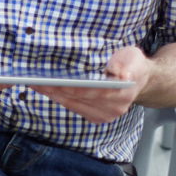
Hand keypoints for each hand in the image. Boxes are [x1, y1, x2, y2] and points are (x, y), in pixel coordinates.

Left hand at [33, 46, 149, 122]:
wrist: (141, 80)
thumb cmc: (133, 65)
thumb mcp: (133, 57)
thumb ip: (126, 64)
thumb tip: (119, 73)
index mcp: (122, 93)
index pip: (90, 91)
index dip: (69, 87)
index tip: (51, 82)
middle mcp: (115, 108)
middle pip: (77, 99)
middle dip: (55, 90)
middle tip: (35, 80)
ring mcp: (106, 115)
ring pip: (73, 105)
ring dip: (53, 95)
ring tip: (36, 84)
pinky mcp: (98, 117)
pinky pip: (74, 108)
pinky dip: (60, 98)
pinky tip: (47, 90)